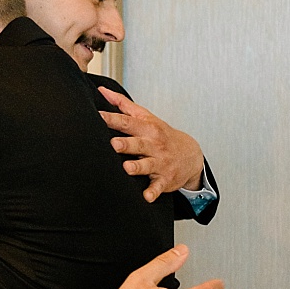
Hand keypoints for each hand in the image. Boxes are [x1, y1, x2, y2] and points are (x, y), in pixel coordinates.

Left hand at [97, 86, 204, 201]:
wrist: (191, 155)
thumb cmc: (160, 135)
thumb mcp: (145, 117)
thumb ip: (123, 105)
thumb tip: (102, 91)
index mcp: (147, 128)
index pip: (128, 122)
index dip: (112, 119)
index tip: (98, 117)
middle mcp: (154, 144)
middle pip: (138, 143)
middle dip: (126, 144)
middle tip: (113, 144)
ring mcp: (160, 162)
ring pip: (148, 165)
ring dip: (138, 166)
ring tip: (127, 168)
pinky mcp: (165, 179)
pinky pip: (158, 187)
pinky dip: (153, 192)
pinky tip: (147, 196)